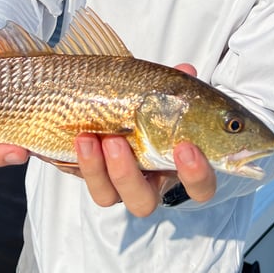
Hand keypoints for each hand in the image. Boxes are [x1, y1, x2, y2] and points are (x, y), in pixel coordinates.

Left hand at [74, 63, 215, 216]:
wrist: (108, 104)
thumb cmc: (149, 105)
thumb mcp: (165, 94)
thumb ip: (177, 86)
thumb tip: (186, 69)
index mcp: (175, 167)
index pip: (199, 187)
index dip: (197, 175)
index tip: (185, 148)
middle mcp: (145, 182)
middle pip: (142, 203)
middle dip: (127, 175)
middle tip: (119, 141)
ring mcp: (113, 182)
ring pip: (106, 196)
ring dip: (95, 169)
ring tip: (88, 138)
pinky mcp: (87, 173)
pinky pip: (78, 176)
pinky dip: (78, 161)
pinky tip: (74, 138)